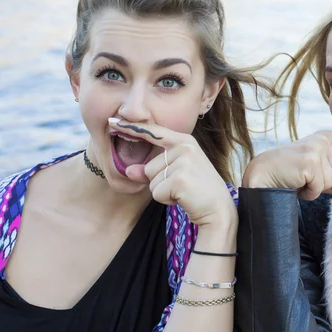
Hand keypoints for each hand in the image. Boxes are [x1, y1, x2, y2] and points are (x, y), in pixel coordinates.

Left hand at [108, 118, 235, 227]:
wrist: (218, 209)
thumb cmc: (197, 191)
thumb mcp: (174, 175)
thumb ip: (150, 170)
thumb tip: (129, 171)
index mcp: (184, 140)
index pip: (153, 132)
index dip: (132, 128)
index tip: (113, 122)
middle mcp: (185, 147)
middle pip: (149, 167)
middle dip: (160, 182)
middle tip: (182, 186)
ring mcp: (184, 161)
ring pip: (151, 180)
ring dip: (163, 192)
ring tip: (184, 191)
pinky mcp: (180, 178)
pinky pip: (157, 192)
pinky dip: (167, 200)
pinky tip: (184, 198)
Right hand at [242, 121, 331, 199]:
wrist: (262, 174)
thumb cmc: (288, 175)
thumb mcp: (315, 178)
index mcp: (326, 140)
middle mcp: (322, 141)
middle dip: (324, 184)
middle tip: (304, 179)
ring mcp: (317, 149)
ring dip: (315, 188)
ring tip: (298, 180)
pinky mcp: (311, 161)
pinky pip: (321, 187)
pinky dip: (308, 192)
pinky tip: (296, 183)